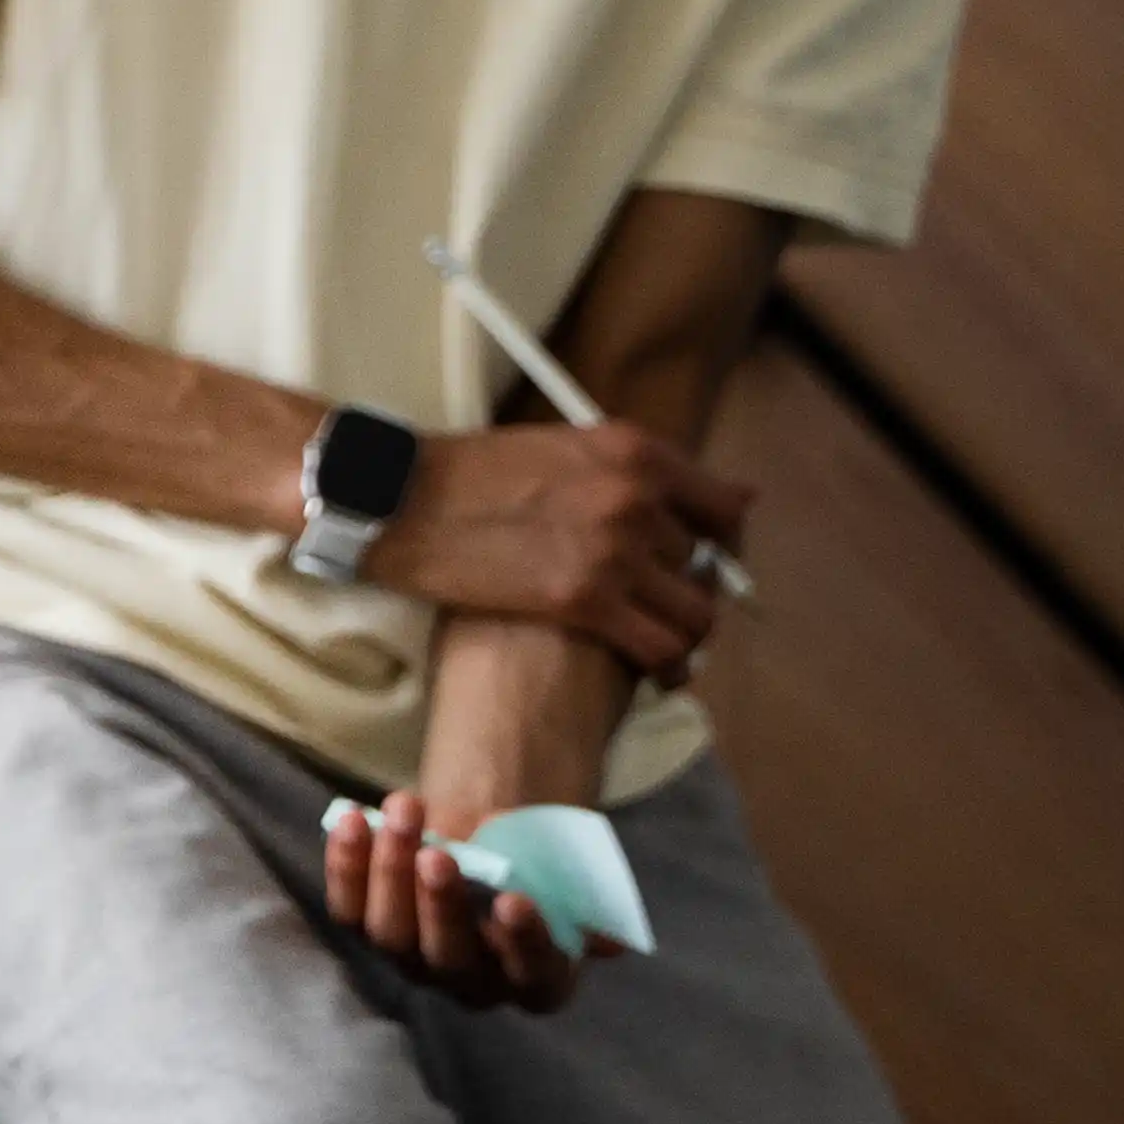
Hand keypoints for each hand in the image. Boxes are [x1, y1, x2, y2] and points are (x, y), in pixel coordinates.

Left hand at [318, 789, 596, 1012]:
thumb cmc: (539, 858)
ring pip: (391, 934)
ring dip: (391, 871)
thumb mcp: (568, 871)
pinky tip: (352, 821)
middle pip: (448, 958)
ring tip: (403, 814)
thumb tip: (600, 937)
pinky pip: (348, 910)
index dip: (524, 943)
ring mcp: (414, 960)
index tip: (514, 900)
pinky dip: (347, 865)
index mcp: (538, 978)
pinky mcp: (367, 928)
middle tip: (438, 855)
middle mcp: (473, 983)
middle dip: (441, 905)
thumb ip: (576, 897)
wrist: (490, 834)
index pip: (532, 974)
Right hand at [359, 418, 749, 674]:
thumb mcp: (559, 449)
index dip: (722, 541)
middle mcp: (638, 497)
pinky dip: (667, 666)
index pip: (726, 506)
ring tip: (662, 643)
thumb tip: (672, 506)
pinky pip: (661, 647)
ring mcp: (616, 550)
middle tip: (656, 606)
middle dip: (685, 588)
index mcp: (635, 453)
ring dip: (683, 631)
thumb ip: (620, 473)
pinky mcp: (586, 600)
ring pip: (696, 612)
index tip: (704, 560)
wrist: (396, 499)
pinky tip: (655, 674)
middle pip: (705, 563)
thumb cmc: (465, 474)